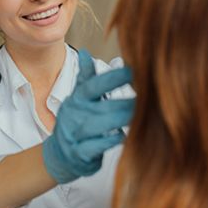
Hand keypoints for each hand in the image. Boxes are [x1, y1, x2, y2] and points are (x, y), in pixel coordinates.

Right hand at [42, 49, 134, 183]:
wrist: (60, 155)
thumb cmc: (75, 123)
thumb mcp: (77, 99)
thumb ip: (84, 77)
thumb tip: (85, 52)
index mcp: (76, 100)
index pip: (93, 86)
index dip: (112, 78)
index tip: (133, 70)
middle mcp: (74, 116)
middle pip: (100, 106)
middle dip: (124, 102)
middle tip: (147, 97)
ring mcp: (74, 135)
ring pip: (98, 126)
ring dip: (119, 119)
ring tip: (139, 115)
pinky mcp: (79, 154)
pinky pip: (94, 147)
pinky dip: (109, 141)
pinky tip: (124, 136)